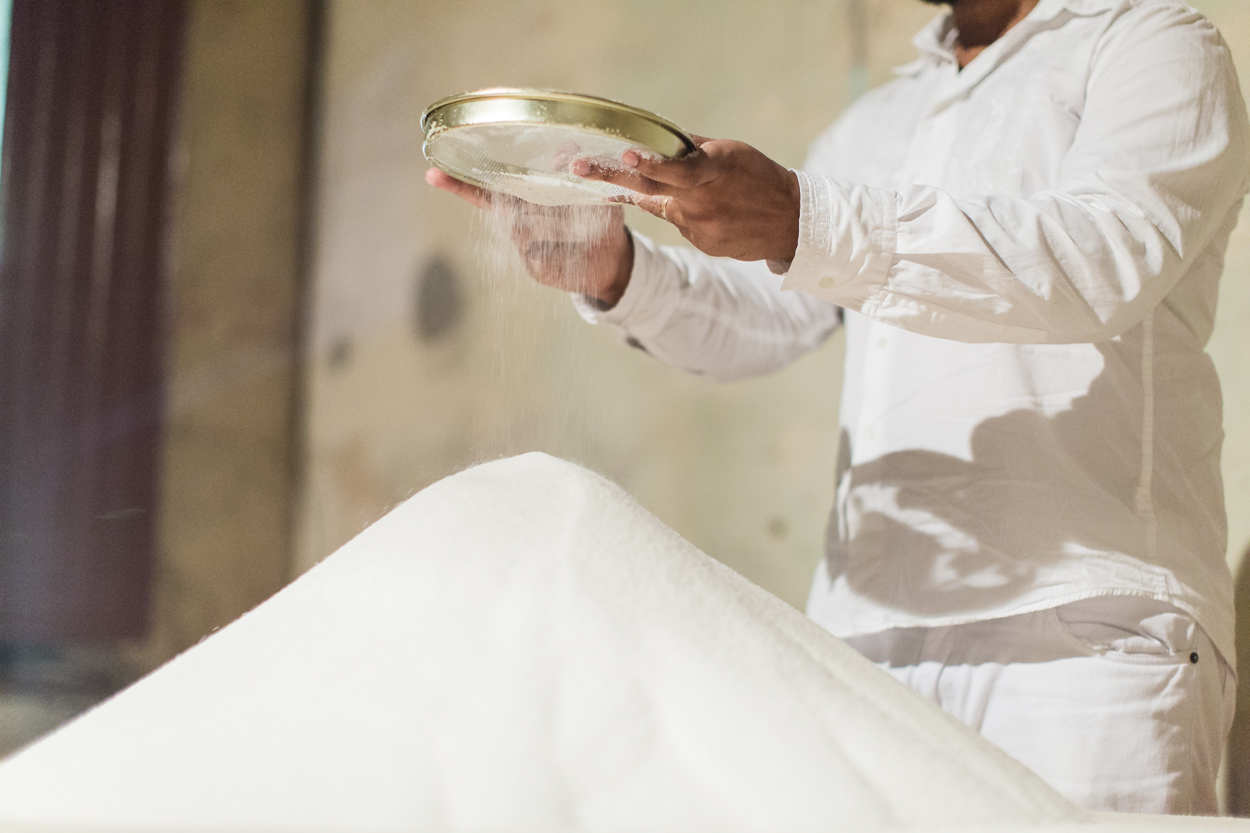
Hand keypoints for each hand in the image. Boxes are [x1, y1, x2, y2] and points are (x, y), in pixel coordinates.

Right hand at [425, 168, 633, 307]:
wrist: (611, 258)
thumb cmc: (596, 218)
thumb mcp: (593, 187)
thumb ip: (578, 167)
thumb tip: (566, 150)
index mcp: (524, 202)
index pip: (486, 193)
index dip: (460, 185)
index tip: (432, 174)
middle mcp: (517, 225)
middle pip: (513, 211)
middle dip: (543, 207)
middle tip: (574, 212)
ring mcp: (524, 249)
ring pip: (526, 230)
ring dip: (557, 226)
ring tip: (581, 230)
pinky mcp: (536, 269)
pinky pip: (544, 254)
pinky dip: (566, 249)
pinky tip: (578, 249)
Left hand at [572, 136, 799, 262]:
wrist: (790, 223)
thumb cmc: (759, 177)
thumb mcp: (730, 153)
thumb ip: (691, 150)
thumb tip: (656, 142)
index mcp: (713, 172)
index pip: (676, 168)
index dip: (649, 163)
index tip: (624, 155)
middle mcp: (701, 201)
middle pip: (649, 186)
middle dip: (610, 175)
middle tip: (577, 166)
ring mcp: (699, 226)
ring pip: (664, 204)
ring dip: (661, 193)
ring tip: (687, 189)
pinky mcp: (701, 243)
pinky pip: (679, 221)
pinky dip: (685, 212)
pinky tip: (713, 211)